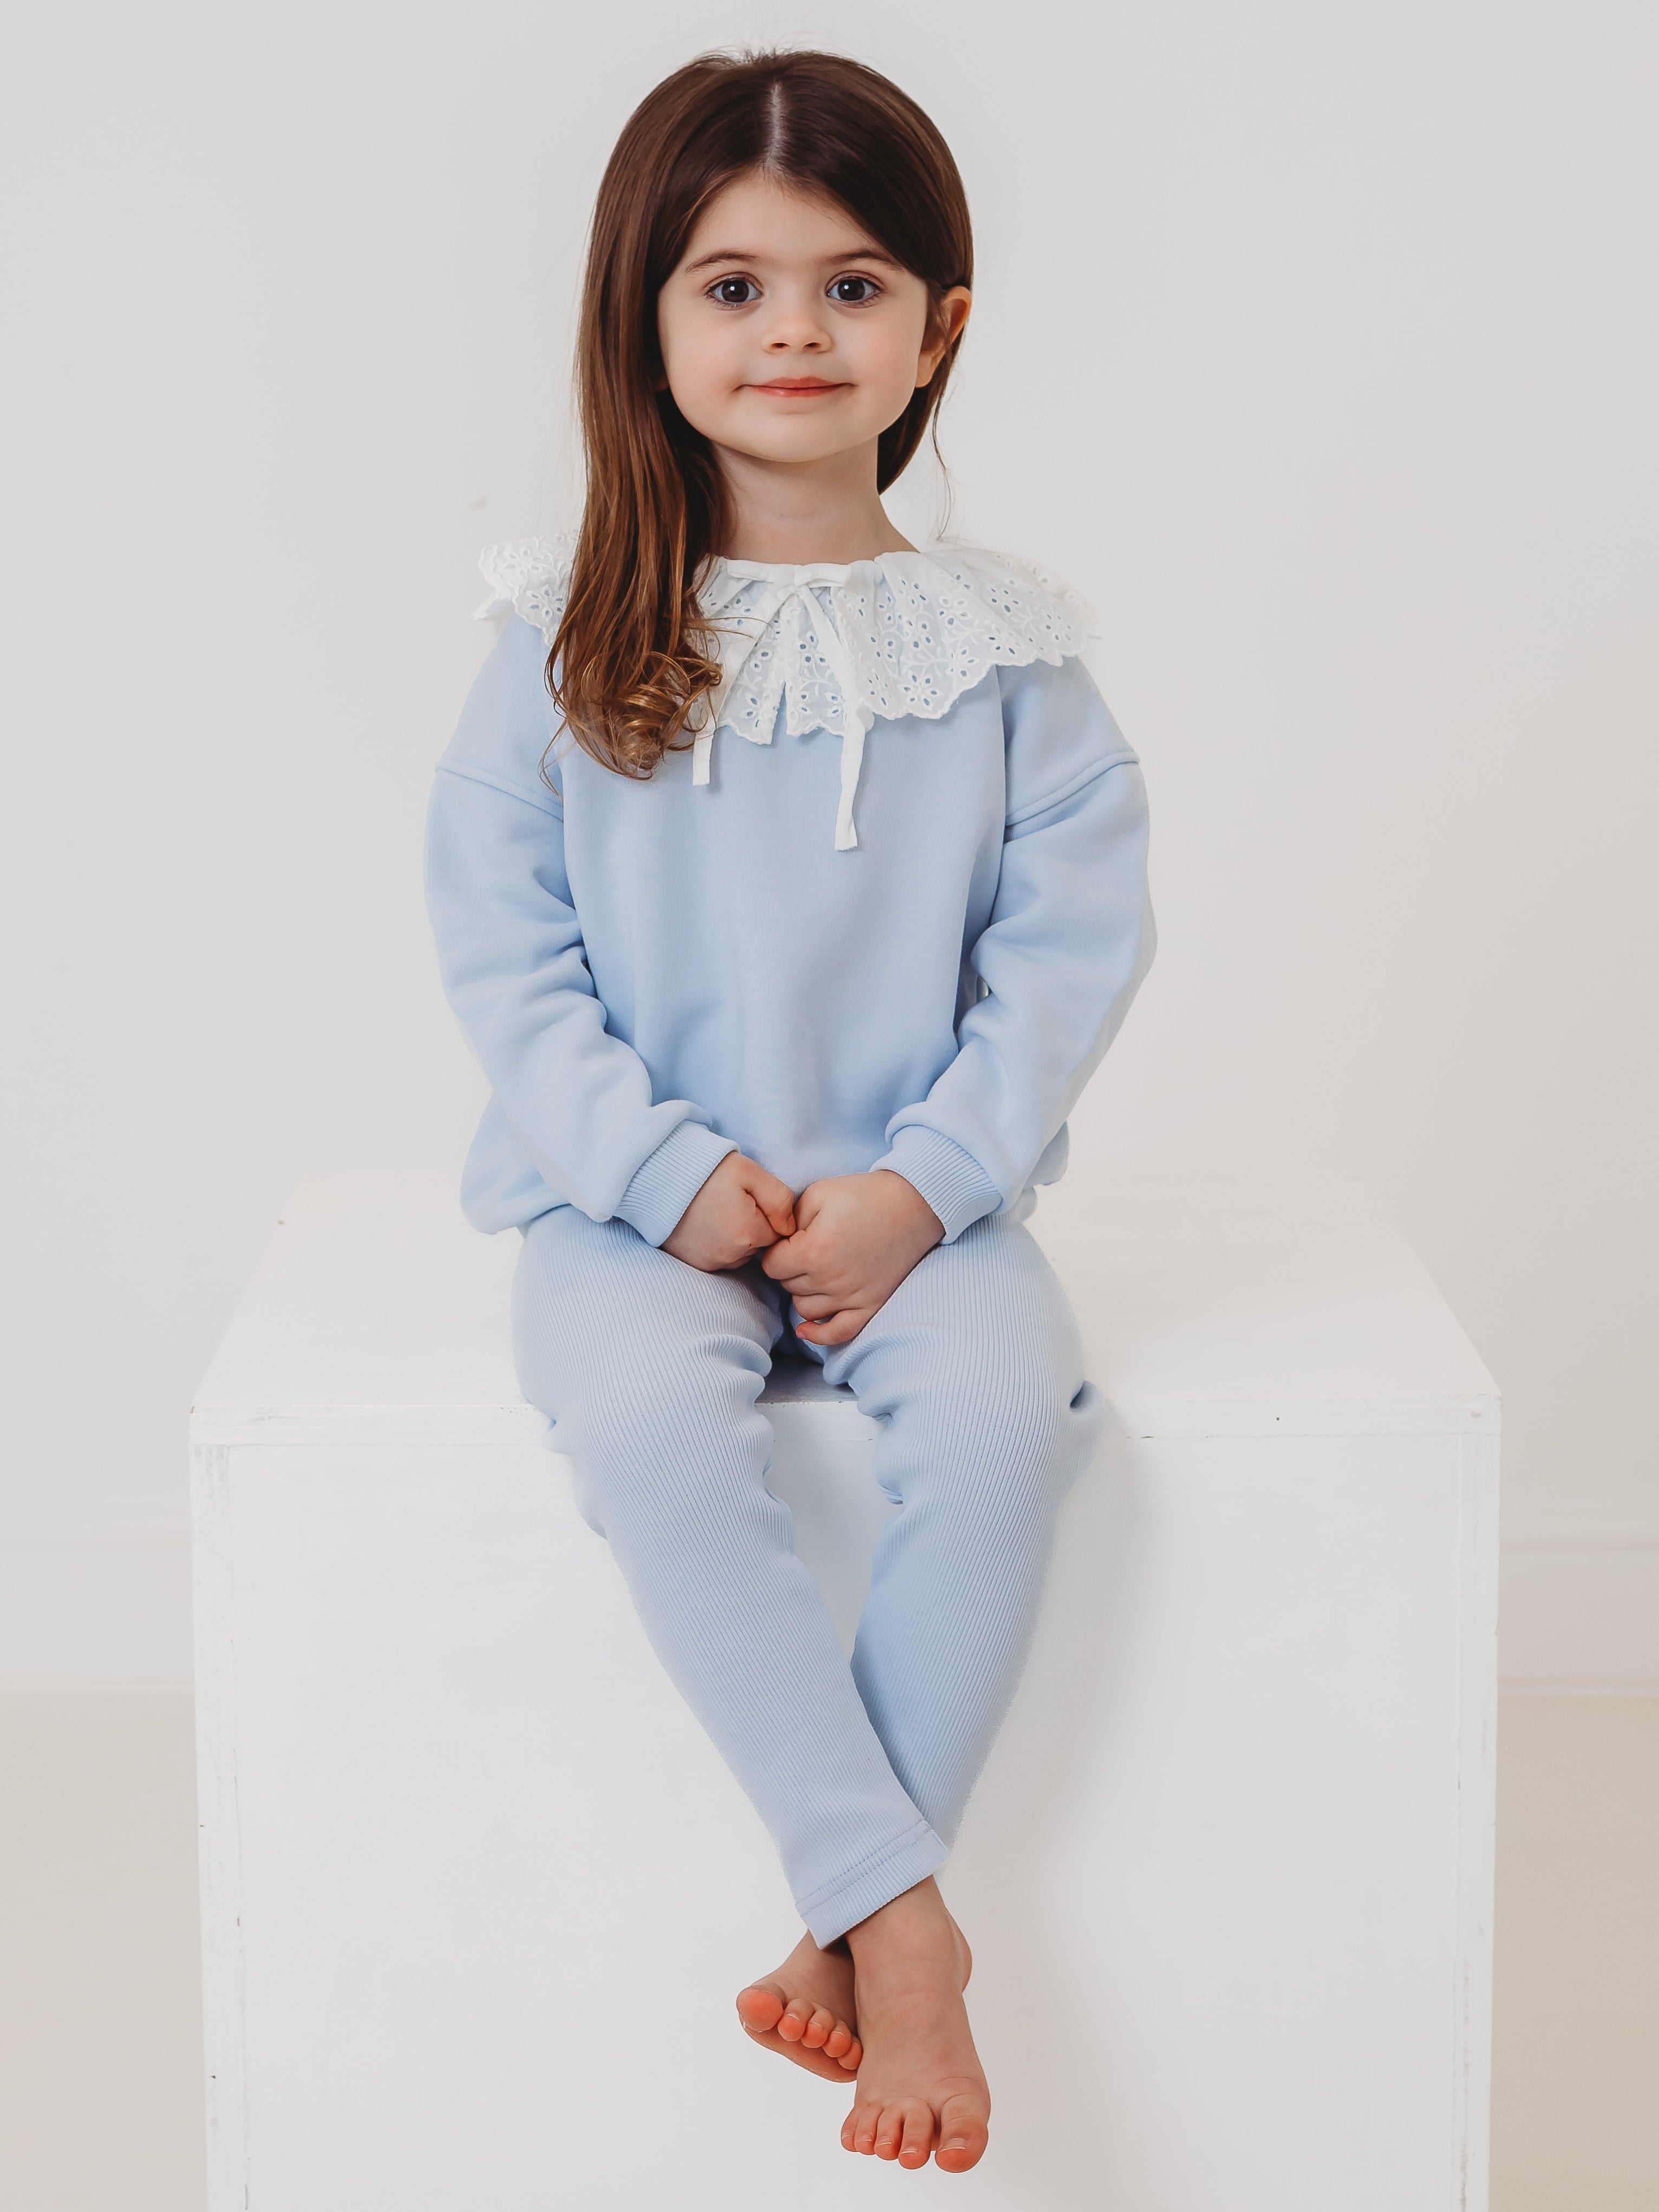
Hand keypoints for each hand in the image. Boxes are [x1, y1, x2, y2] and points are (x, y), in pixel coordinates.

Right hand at [662, 1151, 796, 1271]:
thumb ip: (780, 1199)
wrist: (659, 1175)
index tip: (748, 1198)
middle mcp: (730, 1256)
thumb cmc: (707, 1170)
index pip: (776, 1234)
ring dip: (734, 1238)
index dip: (766, 1214)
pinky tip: (704, 1223)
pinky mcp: (692, 1263)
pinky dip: (715, 1243)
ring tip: (715, 1211)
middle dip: (751, 1227)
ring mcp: (709, 1262)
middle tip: (729, 1202)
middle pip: (757, 1247)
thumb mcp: (750, 1172)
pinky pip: (718, 1258)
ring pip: (738, 1254)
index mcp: (748, 1234)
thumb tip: (790, 1228)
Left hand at [760, 1170, 943, 1345]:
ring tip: (816, 1271)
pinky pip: (838, 1333)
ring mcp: (851, 1296)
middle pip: (787, 1286)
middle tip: (807, 1248)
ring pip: (805, 1309)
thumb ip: (788, 1220)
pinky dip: (819, 1335)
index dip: (776, 1250)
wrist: (912, 1205)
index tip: (789, 1240)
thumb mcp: (818, 1194)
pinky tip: (806, 1330)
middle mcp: (830, 1280)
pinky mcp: (870, 1305)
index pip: (771, 1265)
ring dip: (804, 1292)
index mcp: (813, 1251)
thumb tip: (776, 1242)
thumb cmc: (864, 1196)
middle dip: (790, 1268)